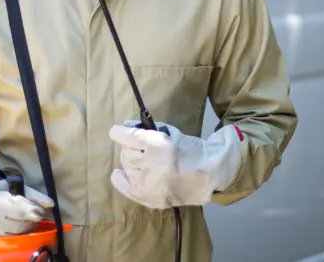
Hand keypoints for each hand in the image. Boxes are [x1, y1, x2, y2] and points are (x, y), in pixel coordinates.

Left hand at [108, 120, 243, 209]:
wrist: (208, 175)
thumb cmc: (191, 151)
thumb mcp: (172, 133)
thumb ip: (149, 130)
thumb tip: (127, 126)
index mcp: (157, 146)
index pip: (129, 137)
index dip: (119, 133)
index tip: (115, 131)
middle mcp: (150, 165)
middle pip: (127, 154)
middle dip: (129, 148)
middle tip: (138, 147)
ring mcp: (149, 183)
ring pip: (127, 169)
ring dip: (131, 162)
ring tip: (141, 160)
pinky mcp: (150, 198)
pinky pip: (127, 188)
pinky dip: (121, 180)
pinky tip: (119, 175)